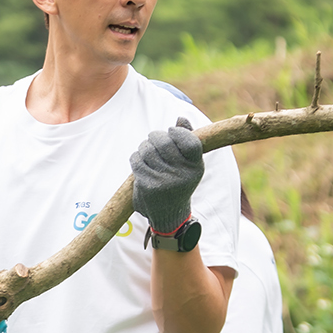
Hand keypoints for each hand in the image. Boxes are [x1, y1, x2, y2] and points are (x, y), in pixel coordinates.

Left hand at [130, 117, 204, 234]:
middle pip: (163, 142)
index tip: (172, 131)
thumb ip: (186, 140)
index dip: (178, 131)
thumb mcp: (188, 164)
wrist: (169, 214)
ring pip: (147, 149)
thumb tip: (181, 118)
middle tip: (154, 139)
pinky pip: (137, 160)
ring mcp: (164, 181)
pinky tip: (140, 162)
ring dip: (144, 146)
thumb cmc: (179, 182)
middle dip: (155, 136)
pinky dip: (136, 157)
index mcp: (195, 167)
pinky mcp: (148, 185)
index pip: (189, 141)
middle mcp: (182, 175)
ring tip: (147, 151)